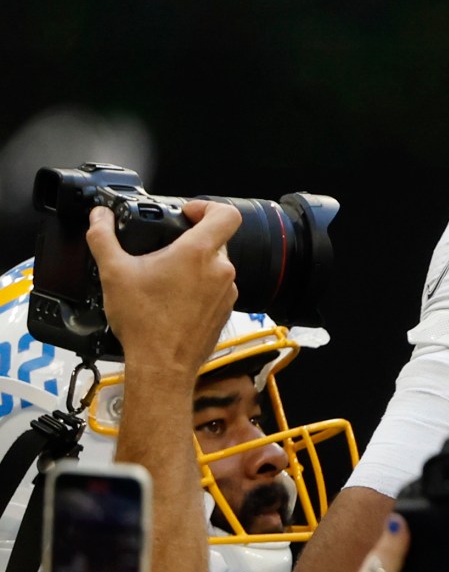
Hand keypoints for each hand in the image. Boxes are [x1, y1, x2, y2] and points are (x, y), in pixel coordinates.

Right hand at [86, 201, 241, 373]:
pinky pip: (216, 288)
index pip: (225, 213)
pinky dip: (198, 286)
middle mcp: (220, 270)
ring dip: (194, 265)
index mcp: (198, 254)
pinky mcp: (226, 310)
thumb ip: (103, 237)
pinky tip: (174, 297)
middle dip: (190, 239)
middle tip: (164, 248)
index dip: (207, 206)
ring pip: (215, 265)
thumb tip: (98, 216)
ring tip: (165, 277)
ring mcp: (227, 292)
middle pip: (216, 239)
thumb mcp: (113, 272)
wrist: (162, 365)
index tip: (186, 213)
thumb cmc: (143, 322)